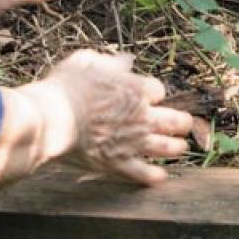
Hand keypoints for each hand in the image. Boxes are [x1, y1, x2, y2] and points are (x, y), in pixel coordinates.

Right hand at [43, 49, 195, 186]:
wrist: (53, 117)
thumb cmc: (65, 87)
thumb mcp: (85, 62)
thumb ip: (108, 62)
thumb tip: (126, 62)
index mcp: (135, 89)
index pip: (158, 90)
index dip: (154, 93)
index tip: (149, 96)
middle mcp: (142, 116)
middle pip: (174, 120)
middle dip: (182, 122)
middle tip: (184, 124)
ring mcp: (133, 142)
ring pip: (166, 147)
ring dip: (176, 147)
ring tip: (180, 148)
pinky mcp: (120, 163)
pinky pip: (144, 173)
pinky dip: (154, 176)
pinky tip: (160, 176)